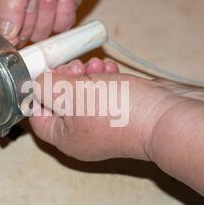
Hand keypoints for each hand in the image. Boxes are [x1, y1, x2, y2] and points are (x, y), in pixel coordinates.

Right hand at [0, 0, 106, 45]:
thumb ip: (9, 6)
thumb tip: (5, 37)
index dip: (1, 35)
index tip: (12, 35)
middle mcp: (16, 5)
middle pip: (19, 34)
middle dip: (31, 14)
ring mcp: (40, 10)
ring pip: (41, 33)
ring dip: (50, 9)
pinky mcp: (61, 12)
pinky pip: (61, 27)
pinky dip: (66, 8)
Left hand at [30, 58, 203, 161]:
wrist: (166, 116)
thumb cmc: (116, 109)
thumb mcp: (71, 94)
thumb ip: (47, 86)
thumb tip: (37, 81)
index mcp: (66, 138)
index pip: (38, 116)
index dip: (37, 92)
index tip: (43, 71)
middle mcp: (83, 134)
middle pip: (61, 102)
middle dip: (65, 79)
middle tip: (74, 66)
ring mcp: (103, 123)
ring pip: (83, 95)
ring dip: (85, 75)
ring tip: (95, 66)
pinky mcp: (121, 110)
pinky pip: (104, 94)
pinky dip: (103, 80)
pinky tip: (110, 70)